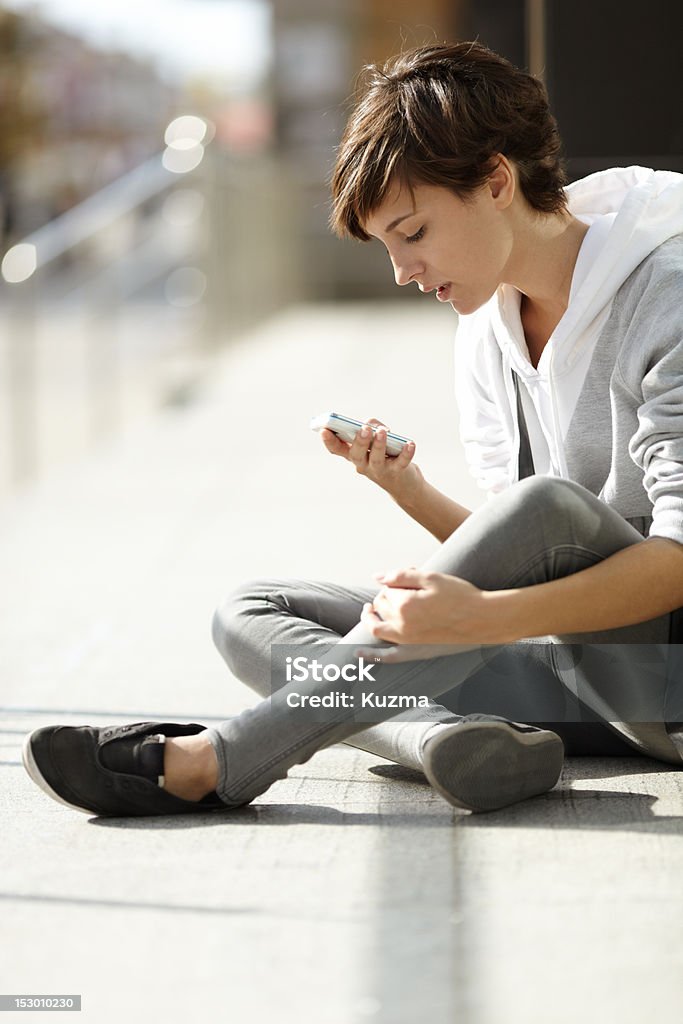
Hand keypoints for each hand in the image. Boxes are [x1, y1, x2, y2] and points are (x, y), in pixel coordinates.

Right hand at [320, 418, 423, 499]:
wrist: (404, 485)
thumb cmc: (386, 455)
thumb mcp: (376, 440)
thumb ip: (374, 427)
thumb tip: (376, 426)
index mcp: (354, 455)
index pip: (337, 449)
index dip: (329, 441)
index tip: (324, 430)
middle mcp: (363, 464)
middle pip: (356, 455)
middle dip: (359, 441)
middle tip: (363, 428)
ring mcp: (379, 470)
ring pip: (376, 459)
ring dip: (379, 445)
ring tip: (382, 431)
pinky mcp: (397, 472)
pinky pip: (401, 462)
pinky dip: (406, 453)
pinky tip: (410, 444)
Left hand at [358, 567, 511, 646]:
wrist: (483, 619)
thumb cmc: (461, 595)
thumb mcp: (432, 577)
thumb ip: (401, 575)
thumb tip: (378, 577)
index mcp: (406, 604)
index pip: (387, 590)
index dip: (395, 582)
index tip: (408, 577)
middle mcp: (402, 625)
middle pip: (382, 606)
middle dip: (386, 595)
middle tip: (400, 588)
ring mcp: (408, 640)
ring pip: (378, 628)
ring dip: (370, 618)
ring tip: (368, 610)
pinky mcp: (416, 650)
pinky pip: (387, 656)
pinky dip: (371, 656)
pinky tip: (358, 653)